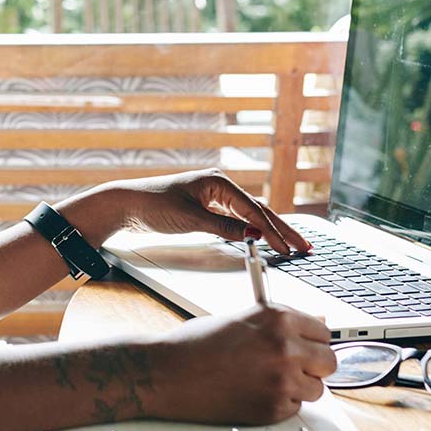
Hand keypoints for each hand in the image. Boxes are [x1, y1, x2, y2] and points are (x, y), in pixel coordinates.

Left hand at [59, 168, 311, 255]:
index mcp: (218, 182)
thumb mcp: (190, 219)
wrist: (125, 205)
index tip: (288, 248)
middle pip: (259, 209)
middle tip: (304, 247)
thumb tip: (254, 232)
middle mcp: (220, 186)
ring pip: (251, 215)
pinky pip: (238, 219)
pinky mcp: (208, 208)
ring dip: (271, 230)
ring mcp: (215, 197)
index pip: (254, 209)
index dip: (273, 230)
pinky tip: (265, 239)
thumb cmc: (153, 206)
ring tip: (292, 245)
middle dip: (282, 229)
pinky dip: (254, 230)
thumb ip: (224, 227)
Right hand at [150, 305, 336, 424]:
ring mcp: (280, 380)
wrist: (167, 372)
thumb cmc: (198, 343)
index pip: (324, 332)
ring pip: (316, 389)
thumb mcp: (244, 318)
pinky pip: (295, 408)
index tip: (306, 346)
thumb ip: (283, 322)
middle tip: (292, 366)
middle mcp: (285, 346)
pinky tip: (254, 392)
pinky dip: (280, 404)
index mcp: (278, 318)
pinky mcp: (272, 408)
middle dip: (313, 365)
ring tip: (266, 379)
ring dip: (298, 387)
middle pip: (328, 362)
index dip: (313, 341)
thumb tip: (318, 322)